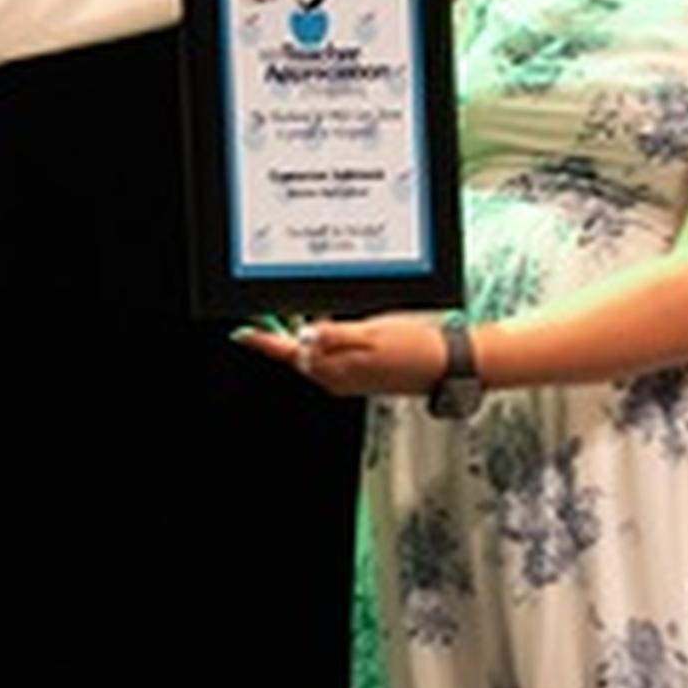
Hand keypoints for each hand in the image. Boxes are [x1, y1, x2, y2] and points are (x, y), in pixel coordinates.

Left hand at [233, 308, 448, 399]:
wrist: (444, 365)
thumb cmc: (414, 349)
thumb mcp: (371, 334)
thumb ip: (334, 335)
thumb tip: (304, 336)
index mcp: (334, 368)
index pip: (288, 353)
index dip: (263, 341)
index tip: (242, 332)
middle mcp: (336, 378)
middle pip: (297, 354)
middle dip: (285, 332)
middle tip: (274, 309)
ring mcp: (347, 378)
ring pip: (315, 354)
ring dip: (310, 334)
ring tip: (314, 313)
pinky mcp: (359, 375)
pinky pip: (332, 356)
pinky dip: (328, 339)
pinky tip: (338, 326)